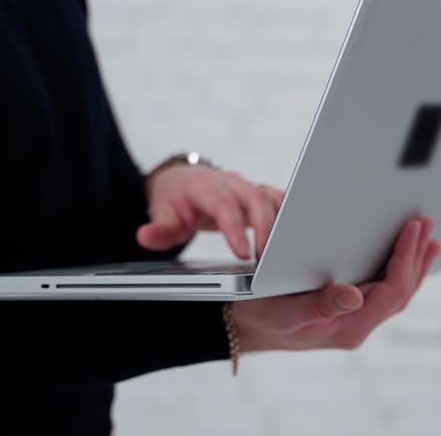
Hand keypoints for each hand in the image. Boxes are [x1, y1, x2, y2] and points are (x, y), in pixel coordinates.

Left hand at [137, 165, 284, 259]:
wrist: (183, 181)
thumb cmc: (175, 200)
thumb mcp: (162, 214)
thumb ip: (158, 229)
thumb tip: (144, 236)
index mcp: (204, 186)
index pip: (223, 205)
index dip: (235, 228)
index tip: (243, 254)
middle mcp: (229, 182)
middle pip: (255, 198)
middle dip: (266, 228)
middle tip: (268, 259)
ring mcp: (246, 186)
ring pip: (271, 197)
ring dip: (281, 223)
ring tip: (285, 253)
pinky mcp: (258, 192)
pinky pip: (278, 199)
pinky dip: (289, 215)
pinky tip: (295, 237)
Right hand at [230, 217, 440, 353]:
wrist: (244, 326)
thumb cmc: (259, 315)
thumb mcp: (284, 309)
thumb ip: (319, 304)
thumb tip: (355, 295)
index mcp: (348, 327)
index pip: (391, 292)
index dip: (406, 259)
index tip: (412, 229)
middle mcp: (357, 325)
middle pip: (401, 291)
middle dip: (417, 256)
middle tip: (428, 223)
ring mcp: (356, 318)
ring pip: (396, 290)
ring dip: (413, 261)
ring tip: (428, 235)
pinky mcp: (350, 309)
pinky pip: (383, 288)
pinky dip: (398, 267)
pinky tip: (405, 252)